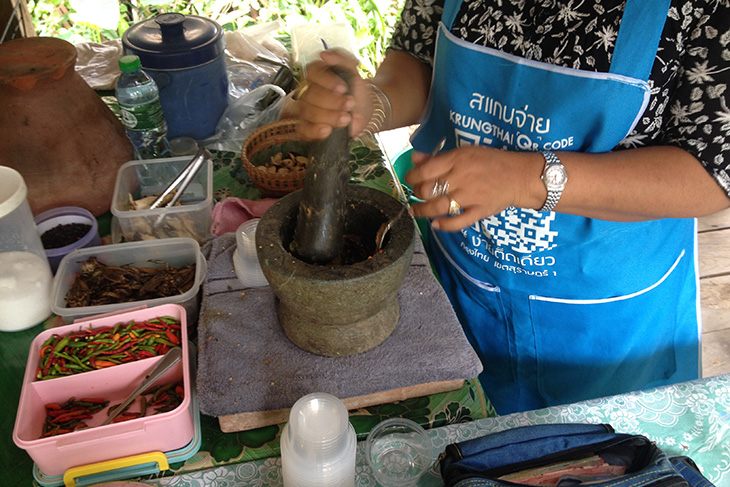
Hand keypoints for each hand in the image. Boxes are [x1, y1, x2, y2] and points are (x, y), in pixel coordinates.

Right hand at [281, 49, 371, 139]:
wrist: (365, 111)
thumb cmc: (356, 90)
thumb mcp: (354, 73)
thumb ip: (342, 60)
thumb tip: (324, 55)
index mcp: (317, 74)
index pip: (313, 72)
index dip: (327, 80)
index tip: (343, 88)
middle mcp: (308, 91)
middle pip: (311, 94)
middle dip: (332, 101)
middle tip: (350, 104)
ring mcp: (306, 109)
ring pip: (308, 112)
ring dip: (328, 116)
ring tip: (346, 118)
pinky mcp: (307, 126)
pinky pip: (304, 129)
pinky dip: (315, 131)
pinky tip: (327, 131)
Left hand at [405, 146, 542, 230]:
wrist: (519, 176)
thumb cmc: (491, 161)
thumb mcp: (465, 152)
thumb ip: (438, 157)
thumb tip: (414, 159)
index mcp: (457, 159)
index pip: (424, 170)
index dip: (411, 177)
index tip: (410, 179)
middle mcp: (461, 178)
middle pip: (428, 190)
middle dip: (417, 193)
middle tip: (418, 194)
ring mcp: (469, 197)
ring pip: (437, 207)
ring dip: (423, 211)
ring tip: (416, 211)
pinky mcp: (478, 211)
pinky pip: (457, 222)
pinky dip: (444, 225)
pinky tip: (435, 224)